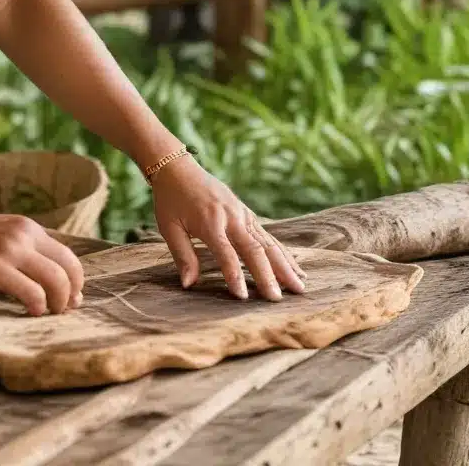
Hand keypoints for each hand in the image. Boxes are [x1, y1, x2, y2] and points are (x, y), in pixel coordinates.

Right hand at [0, 211, 84, 315]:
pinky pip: (31, 291)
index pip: (67, 255)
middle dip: (72, 293)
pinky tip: (30, 312)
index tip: (71, 297)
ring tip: (49, 313)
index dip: (75, 280)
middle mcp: (24, 235)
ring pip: (56, 279)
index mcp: (27, 228)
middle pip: (68, 267)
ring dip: (59, 302)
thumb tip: (47, 277)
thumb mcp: (0, 235)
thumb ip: (22, 249)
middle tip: (65, 310)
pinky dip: (38, 305)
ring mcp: (10, 250)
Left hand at [150, 155, 305, 300]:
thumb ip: (182, 255)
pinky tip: (296, 267)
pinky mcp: (247, 213)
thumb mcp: (168, 227)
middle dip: (268, 275)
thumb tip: (188, 284)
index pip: (226, 253)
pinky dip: (282, 252)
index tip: (243, 298)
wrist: (178, 169)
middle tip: (278, 299)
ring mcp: (242, 213)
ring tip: (299, 286)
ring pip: (267, 242)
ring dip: (284, 264)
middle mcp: (231, 217)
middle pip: (254, 248)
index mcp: (209, 222)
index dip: (235, 275)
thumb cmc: (170, 200)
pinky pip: (268, 235)